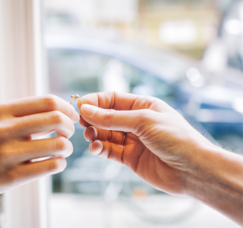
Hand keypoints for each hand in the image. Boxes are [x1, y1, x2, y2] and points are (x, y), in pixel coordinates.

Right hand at [0, 95, 78, 209]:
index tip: (72, 116)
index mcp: (3, 111)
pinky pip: (51, 166)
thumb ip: (26, 114)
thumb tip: (62, 111)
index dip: (68, 108)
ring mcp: (8, 154)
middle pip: (57, 119)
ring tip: (62, 149)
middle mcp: (5, 129)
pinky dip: (60, 163)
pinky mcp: (12, 177)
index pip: (48, 101)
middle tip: (68, 133)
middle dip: (70, 126)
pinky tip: (54, 163)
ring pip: (58, 145)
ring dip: (67, 147)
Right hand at [79, 91, 242, 224]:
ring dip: (95, 134)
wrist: (193, 170)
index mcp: (142, 106)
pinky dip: (100, 149)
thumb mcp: (143, 121)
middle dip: (93, 119)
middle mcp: (136, 122)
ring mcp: (132, 140)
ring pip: (105, 134)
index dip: (95, 101)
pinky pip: (109, 151)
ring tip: (90, 136)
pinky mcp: (129, 158)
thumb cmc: (176, 138)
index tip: (80, 106)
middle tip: (82, 124)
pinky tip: (96, 148)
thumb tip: (86, 110)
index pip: (112, 99)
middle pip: (106, 117)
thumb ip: (112, 118)